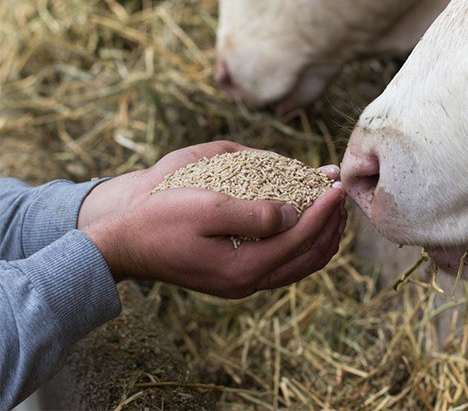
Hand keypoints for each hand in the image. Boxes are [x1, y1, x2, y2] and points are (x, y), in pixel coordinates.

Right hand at [78, 141, 346, 297]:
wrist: (126, 245)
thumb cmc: (163, 219)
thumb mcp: (208, 207)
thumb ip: (256, 213)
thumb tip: (296, 215)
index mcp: (245, 267)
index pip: (301, 237)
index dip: (324, 210)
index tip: (337, 186)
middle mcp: (248, 281)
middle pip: (308, 257)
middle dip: (330, 226)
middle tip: (341, 196)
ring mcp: (242, 282)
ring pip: (299, 264)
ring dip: (320, 236)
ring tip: (330, 209)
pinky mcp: (235, 275)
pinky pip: (282, 264)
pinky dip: (301, 243)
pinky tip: (301, 222)